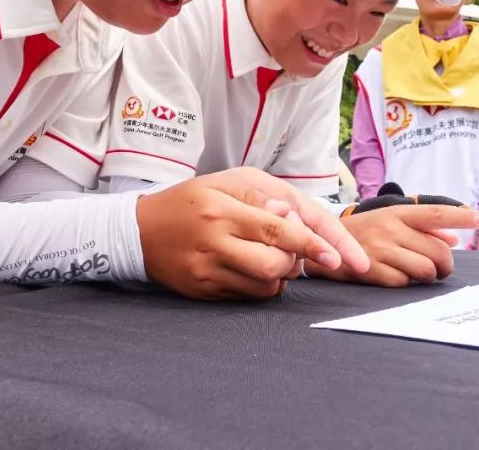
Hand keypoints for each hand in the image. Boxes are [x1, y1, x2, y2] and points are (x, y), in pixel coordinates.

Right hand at [136, 168, 368, 299]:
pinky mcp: (203, 292)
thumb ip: (264, 197)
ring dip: (282, 275)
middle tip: (294, 249)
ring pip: (265, 287)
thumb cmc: (192, 200)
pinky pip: (247, 297)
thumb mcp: (227, 182)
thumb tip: (294, 218)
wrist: (140, 231)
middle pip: (275, 265)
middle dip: (296, 261)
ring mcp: (208, 271)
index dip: (312, 245)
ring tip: (272, 256)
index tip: (338, 259)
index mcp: (223, 210)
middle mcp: (215, 242)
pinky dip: (262, 286)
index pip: (278, 230)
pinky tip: (253, 268)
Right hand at [307, 203, 478, 286]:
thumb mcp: (390, 221)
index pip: (438, 214)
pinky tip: (390, 276)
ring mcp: (381, 249)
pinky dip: (402, 283)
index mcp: (398, 212)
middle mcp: (391, 228)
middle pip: (438, 253)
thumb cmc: (363, 233)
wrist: (319, 244)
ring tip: (415, 273)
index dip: (464, 217)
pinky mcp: (371, 270)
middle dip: (443, 266)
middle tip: (437, 269)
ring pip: (425, 271)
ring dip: (426, 277)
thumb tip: (454, 239)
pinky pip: (403, 283)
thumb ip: (423, 228)